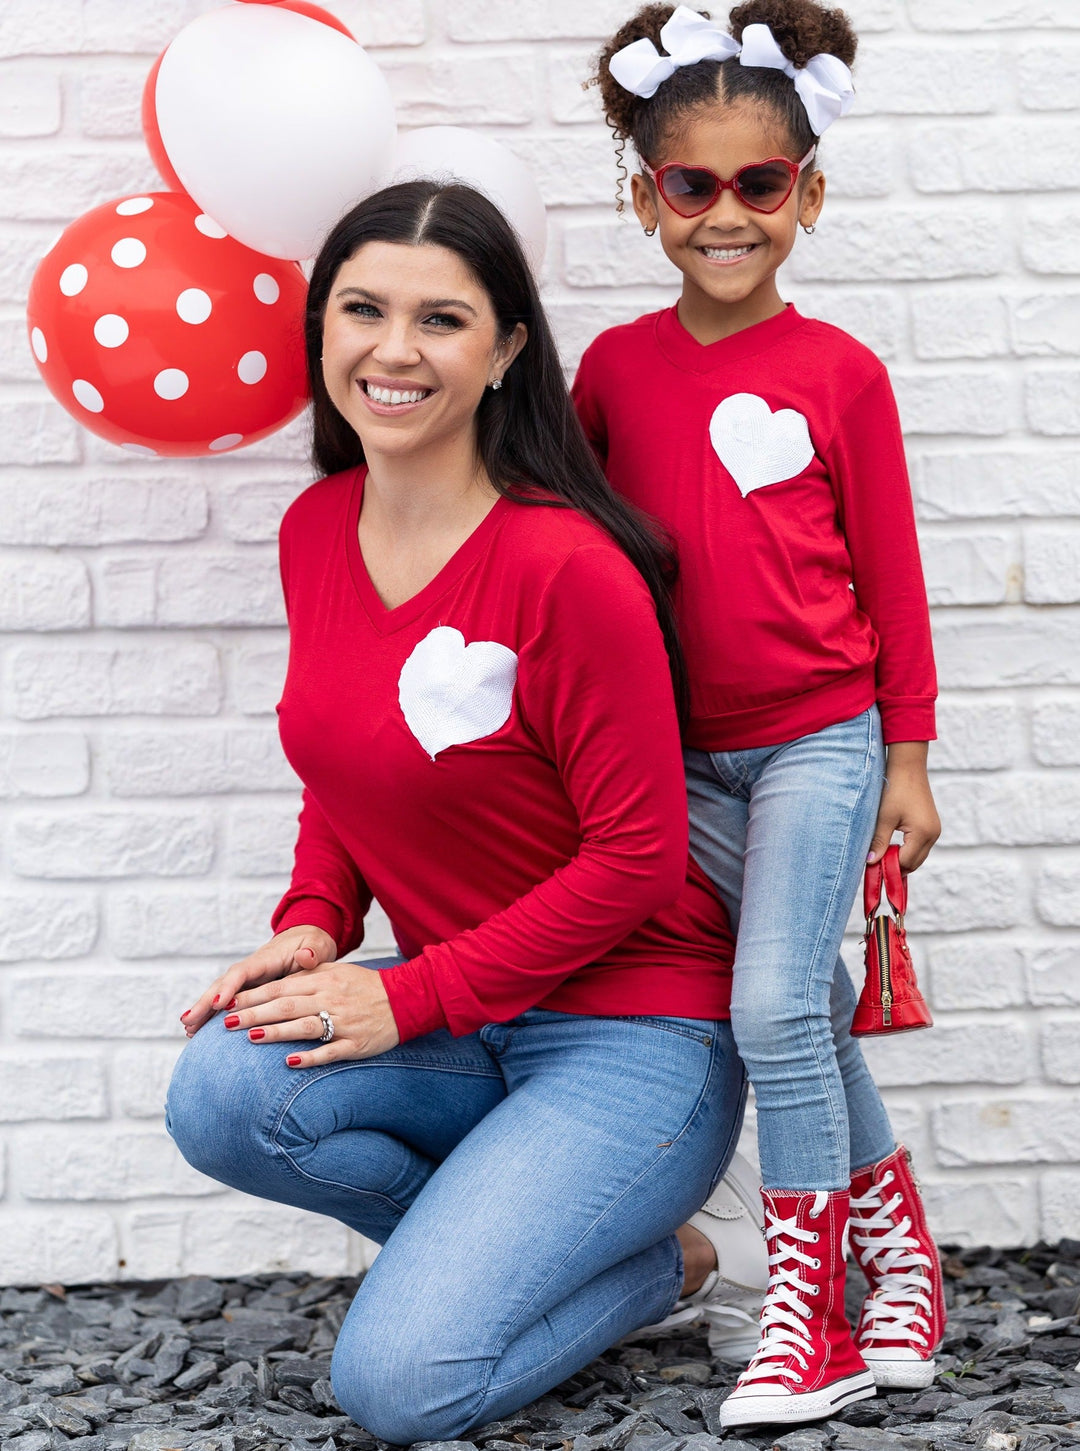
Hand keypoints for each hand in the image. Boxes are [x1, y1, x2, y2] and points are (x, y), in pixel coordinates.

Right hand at [181, 925, 336, 1035]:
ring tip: (188, 1030)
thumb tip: (306, 957)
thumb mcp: (317, 946)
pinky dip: (213, 1016)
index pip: (242, 972)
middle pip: (223, 985)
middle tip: (188, 1021)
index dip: (229, 987)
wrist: (308, 942)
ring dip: (204, 1012)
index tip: (217, 1003)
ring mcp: (248, 981)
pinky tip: (199, 1031)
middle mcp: (251, 970)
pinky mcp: (249, 991)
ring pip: (221, 995)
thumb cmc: (313, 945)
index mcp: (265, 959)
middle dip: (205, 1002)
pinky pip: (229, 1004)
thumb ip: (312, 952)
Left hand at [222, 959, 399, 1066]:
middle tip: (227, 1023)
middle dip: (255, 1014)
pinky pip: (329, 1051)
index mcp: (323, 981)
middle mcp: (330, 1000)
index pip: (281, 988)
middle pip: (286, 1007)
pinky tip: (288, 1062)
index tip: (230, 1004)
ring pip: (303, 1027)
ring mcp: (343, 1022)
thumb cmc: (365, 986)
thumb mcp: (337, 971)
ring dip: (275, 1032)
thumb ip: (308, 974)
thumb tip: (278, 981)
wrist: (406, 998)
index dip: (254, 996)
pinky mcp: (355, 1044)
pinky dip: (309, 1057)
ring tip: (250, 1037)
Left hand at [867, 741, 940, 873]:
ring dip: (901, 859)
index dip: (889, 868)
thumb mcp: (884, 818)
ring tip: (882, 854)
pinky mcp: (931, 826)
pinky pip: (920, 846)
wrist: (908, 768)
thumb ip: (879, 841)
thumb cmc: (895, 790)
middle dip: (896, 867)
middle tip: (876, 864)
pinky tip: (892, 846)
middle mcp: (933, 834)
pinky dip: (907, 850)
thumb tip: (870, 862)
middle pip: (914, 863)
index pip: (905, 862)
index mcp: (923, 833)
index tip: (872, 869)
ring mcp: (934, 830)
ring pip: (917, 856)